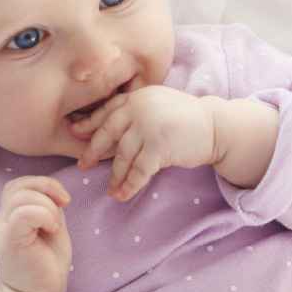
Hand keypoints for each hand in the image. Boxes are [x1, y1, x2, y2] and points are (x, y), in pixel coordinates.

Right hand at [0, 176, 71, 291]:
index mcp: (13, 215)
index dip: (44, 184)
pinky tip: (52, 230)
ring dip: (47, 206)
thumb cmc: (45, 264)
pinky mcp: (10, 242)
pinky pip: (23, 213)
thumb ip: (48, 208)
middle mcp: (4, 220)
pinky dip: (44, 215)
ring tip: (54, 226)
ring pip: (21, 197)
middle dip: (47, 189)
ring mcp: (4, 230)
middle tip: (64, 207)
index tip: (64, 201)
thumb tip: (55, 192)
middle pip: (18, 185)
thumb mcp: (50, 227)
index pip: (19, 184)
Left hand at [71, 85, 217, 200]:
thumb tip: (109, 130)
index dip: (90, 124)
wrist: (216, 126)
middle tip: (82, 165)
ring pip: (122, 155)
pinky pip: (138, 170)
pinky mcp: (159, 146)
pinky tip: (122, 195)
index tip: (75, 133)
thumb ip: (137, 110)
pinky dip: (130, 184)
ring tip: (110, 189)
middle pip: (108, 132)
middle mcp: (139, 108)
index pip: (107, 111)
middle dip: (93, 151)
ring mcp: (148, 126)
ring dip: (115, 175)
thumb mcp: (159, 105)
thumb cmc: (187, 119)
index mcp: (137, 97)